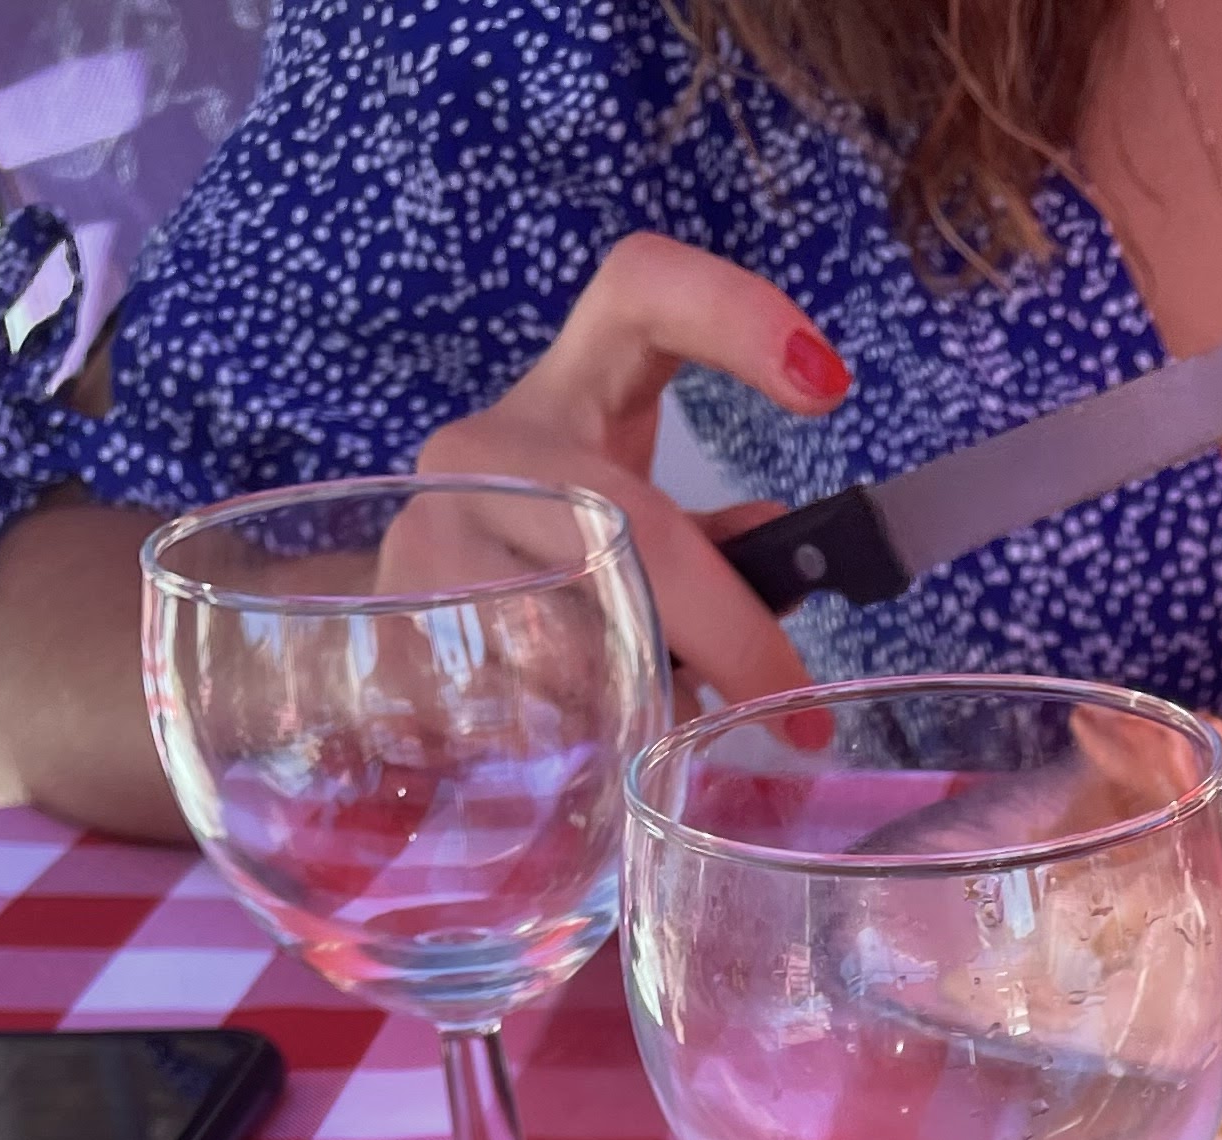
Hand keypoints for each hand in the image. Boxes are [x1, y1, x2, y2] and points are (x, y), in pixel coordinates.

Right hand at [414, 231, 851, 708]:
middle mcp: (481, 450)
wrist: (394, 616)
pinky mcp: (394, 630)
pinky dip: (578, 744)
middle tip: (801, 711)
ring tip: (675, 747)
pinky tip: (597, 765)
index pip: (641, 292)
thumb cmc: (540, 564)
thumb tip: (787, 567)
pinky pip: (512, 705)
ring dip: (645, 701)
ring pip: (567, 633)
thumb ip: (709, 540)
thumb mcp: (627, 526)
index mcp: (560, 393)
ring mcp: (426, 538)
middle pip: (623, 518)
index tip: (827, 386)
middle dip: (725, 628)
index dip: (733, 313)